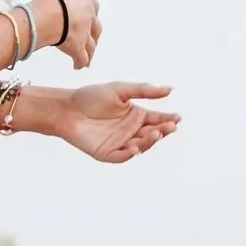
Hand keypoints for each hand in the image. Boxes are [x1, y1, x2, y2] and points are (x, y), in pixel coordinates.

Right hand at [36, 0, 99, 69]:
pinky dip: (81, 62)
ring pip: (92, 44)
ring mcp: (85, 33)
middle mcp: (90, 17)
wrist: (49, 13)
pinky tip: (78, 66)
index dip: (89, 15)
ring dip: (90, 51)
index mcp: (87, 0)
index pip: (93, 8)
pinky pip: (82, 57)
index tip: (85, 20)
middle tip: (90, 41)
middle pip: (96, 28)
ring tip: (87, 57)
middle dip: (93, 35)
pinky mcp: (79, 47)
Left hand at [47, 78, 178, 162]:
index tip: (177, 117)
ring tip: (156, 133)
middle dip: (162, 131)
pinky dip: (130, 154)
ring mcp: (120, 143)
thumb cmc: (92, 96)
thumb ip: (144, 90)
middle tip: (170, 126)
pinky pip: (122, 156)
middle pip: (151, 133)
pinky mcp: (107, 153)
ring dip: (149, 141)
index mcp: (135, 116)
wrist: (67, 108)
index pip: (157, 119)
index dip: (168, 119)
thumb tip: (170, 89)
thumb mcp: (120, 90)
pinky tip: (136, 147)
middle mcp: (130, 131)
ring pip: (140, 145)